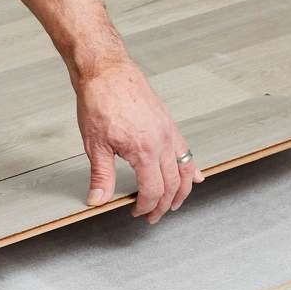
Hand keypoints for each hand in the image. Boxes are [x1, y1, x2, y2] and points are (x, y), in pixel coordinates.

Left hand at [75, 58, 201, 223]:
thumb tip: (97, 201)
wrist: (107, 72)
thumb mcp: (94, 144)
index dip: (146, 206)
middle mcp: (163, 142)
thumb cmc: (100, 103)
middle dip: (164, 204)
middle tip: (153, 217)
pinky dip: (191, 167)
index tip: (136, 213)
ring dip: (182, 190)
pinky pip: (186, 151)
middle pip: (172, 184)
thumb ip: (101, 176)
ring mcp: (169, 132)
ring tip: (176, 204)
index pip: (153, 190)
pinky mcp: (169, 124)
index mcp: (144, 151)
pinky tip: (196, 177)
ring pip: (184, 169)